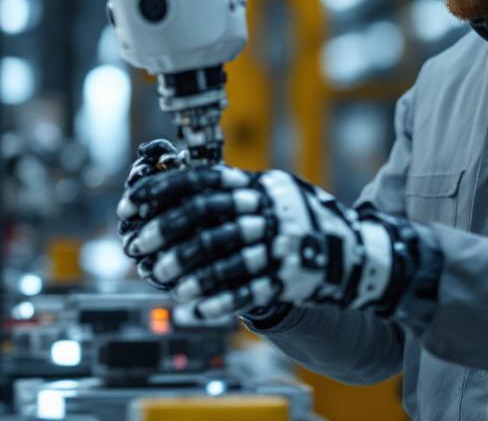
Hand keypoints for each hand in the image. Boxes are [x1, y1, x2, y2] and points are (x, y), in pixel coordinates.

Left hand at [117, 160, 425, 319]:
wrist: (357, 252)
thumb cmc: (297, 220)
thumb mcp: (269, 193)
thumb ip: (229, 190)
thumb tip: (168, 182)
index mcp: (259, 185)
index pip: (202, 179)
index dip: (161, 191)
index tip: (130, 206)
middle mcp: (270, 211)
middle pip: (207, 217)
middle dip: (165, 232)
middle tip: (137, 247)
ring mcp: (282, 246)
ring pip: (225, 258)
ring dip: (188, 271)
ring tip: (164, 281)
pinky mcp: (291, 279)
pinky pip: (248, 290)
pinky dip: (217, 300)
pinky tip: (193, 308)